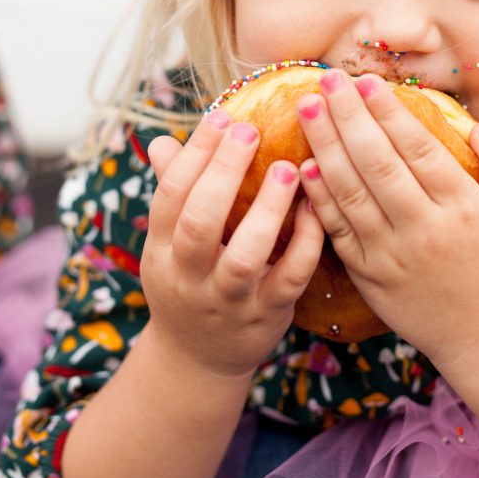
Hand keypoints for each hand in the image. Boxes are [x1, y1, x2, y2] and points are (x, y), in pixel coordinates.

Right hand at [142, 110, 324, 378]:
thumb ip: (173, 191)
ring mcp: (229, 299)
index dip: (195, 155)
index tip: (221, 116)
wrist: (199, 361)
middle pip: (199, 222)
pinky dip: (305, 243)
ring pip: (245, 255)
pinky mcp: (267, 315)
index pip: (172, 195)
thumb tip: (163, 140)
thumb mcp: (170, 245)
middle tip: (250, 130)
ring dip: (268, 210)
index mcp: (162, 250)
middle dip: (224, 173)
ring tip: (289, 168)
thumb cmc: (190, 282)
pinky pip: (289, 278)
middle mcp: (189, 276)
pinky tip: (316, 208)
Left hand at [296, 70, 478, 371]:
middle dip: (348, 117)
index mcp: (463, 208)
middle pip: (377, 163)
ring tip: (307, 109)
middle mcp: (424, 230)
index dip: (389, 113)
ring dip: (325, 146)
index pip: (419, 149)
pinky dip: (319, 197)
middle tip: (327, 80)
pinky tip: (303, 165)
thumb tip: (477, 127)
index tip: (368, 81)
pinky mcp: (370, 277)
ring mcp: (392, 256)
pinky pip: (338, 231)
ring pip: (351, 193)